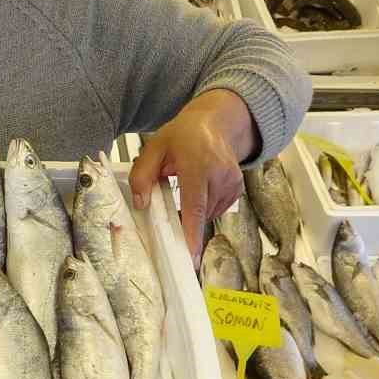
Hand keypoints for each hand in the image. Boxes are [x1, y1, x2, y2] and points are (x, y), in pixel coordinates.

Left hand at [128, 89, 255, 266]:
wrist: (215, 123)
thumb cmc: (182, 136)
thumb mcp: (154, 148)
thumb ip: (142, 175)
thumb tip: (140, 204)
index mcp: (198, 163)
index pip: (195, 204)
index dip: (192, 232)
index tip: (190, 255)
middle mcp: (220, 174)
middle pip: (201, 214)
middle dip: (184, 224)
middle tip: (169, 219)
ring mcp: (233, 183)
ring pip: (208, 214)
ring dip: (193, 213)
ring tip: (185, 189)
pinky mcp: (238, 189)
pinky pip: (216, 209)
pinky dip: (204, 207)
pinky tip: (198, 190)